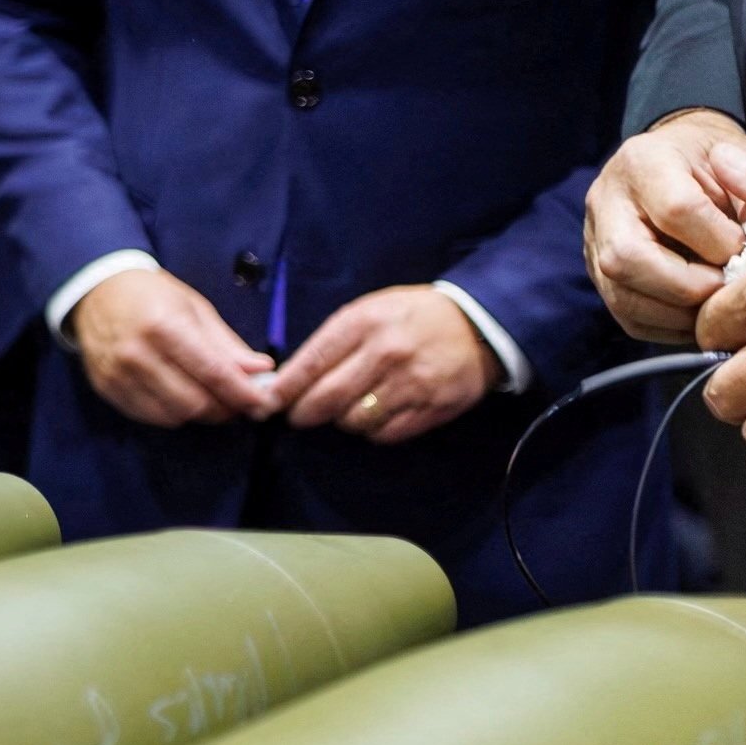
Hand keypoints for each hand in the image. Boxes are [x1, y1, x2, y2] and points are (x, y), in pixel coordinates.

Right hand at [69, 269, 276, 426]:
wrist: (96, 290)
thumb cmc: (152, 295)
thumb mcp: (194, 308)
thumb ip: (227, 344)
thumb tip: (261, 371)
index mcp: (164, 325)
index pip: (212, 372)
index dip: (243, 393)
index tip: (264, 403)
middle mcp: (137, 354)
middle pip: (195, 402)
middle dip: (224, 408)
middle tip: (238, 402)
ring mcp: (118, 374)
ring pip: (174, 416)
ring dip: (200, 413)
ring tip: (209, 397)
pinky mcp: (107, 389)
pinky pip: (150, 417)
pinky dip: (172, 413)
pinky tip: (179, 396)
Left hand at [269, 286, 496, 442]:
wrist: (477, 324)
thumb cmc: (412, 316)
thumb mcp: (370, 310)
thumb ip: (334, 341)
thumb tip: (292, 376)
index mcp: (365, 322)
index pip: (313, 361)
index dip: (286, 387)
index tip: (268, 401)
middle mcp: (386, 353)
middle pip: (328, 398)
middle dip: (304, 412)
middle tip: (298, 416)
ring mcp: (411, 383)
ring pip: (355, 421)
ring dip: (343, 421)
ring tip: (346, 409)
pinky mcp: (432, 408)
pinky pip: (386, 434)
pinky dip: (373, 431)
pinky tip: (375, 416)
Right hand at [586, 108, 745, 345]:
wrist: (680, 160)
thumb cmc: (719, 165)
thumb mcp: (744, 163)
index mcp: (644, 161)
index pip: (675, 210)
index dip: (719, 242)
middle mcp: (607, 200)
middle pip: (627, 258)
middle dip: (687, 287)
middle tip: (727, 290)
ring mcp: (595, 239)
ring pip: (622, 295)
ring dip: (679, 314)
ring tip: (718, 308)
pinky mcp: (599, 273)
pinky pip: (628, 317)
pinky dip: (670, 327)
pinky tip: (700, 316)